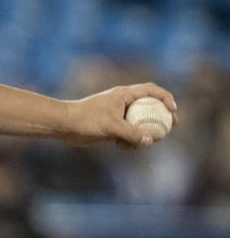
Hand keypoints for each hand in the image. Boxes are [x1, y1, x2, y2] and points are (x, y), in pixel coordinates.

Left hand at [60, 82, 177, 147]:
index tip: (173, 110)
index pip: (151, 90)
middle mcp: (123, 102)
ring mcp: (119, 115)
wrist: (66, 126)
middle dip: (162, 117)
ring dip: (143, 134)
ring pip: (141, 123)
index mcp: (124, 94)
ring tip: (134, 143)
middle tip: (171, 127)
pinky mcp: (114, 127)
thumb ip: (131, 133)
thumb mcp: (111, 126)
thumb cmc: (86, 120)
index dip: (166, 97)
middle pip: (150, 107)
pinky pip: (130, 134)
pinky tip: (120, 147)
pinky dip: (130, 142)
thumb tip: (149, 141)